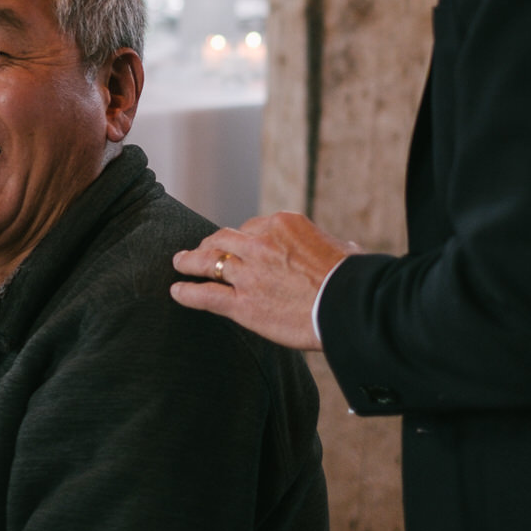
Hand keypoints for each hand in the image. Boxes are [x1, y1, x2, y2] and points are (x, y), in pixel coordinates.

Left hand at [169, 211, 361, 350]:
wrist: (350, 306)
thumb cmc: (355, 280)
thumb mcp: (345, 250)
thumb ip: (331, 247)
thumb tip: (345, 248)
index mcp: (282, 224)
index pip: (252, 228)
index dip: (244, 239)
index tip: (241, 247)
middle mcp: (260, 243)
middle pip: (224, 239)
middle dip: (211, 243)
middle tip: (202, 249)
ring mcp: (249, 274)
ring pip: (209, 262)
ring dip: (190, 261)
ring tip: (179, 262)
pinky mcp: (243, 304)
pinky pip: (206, 295)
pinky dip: (187, 292)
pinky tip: (176, 291)